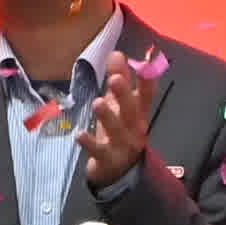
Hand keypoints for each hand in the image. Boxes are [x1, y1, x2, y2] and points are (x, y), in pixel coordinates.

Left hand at [74, 51, 160, 192]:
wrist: (119, 172)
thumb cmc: (120, 130)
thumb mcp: (120, 105)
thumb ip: (120, 79)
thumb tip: (116, 52)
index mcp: (138, 113)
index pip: (146, 94)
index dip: (147, 80)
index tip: (146, 63)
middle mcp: (133, 128)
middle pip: (131, 110)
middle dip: (124, 95)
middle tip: (116, 79)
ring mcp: (122, 145)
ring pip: (116, 130)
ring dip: (107, 117)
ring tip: (98, 103)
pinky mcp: (107, 159)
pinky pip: (97, 150)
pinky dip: (88, 143)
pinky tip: (79, 134)